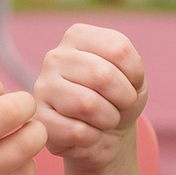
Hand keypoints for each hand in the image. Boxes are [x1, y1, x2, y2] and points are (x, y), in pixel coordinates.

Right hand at [34, 25, 149, 173]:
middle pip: (103, 75)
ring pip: (88, 104)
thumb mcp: (134, 77)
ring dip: (109, 119)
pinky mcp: (39, 119)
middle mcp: (55, 57)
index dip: (135, 74)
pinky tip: (89, 134)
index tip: (131, 84)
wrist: (107, 134)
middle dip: (124, 98)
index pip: (118, 48)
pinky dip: (94, 138)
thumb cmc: (118, 99)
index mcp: (77, 37)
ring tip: (105, 119)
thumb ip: (128, 66)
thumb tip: (103, 77)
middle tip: (121, 106)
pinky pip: (77, 131)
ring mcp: (43, 88)